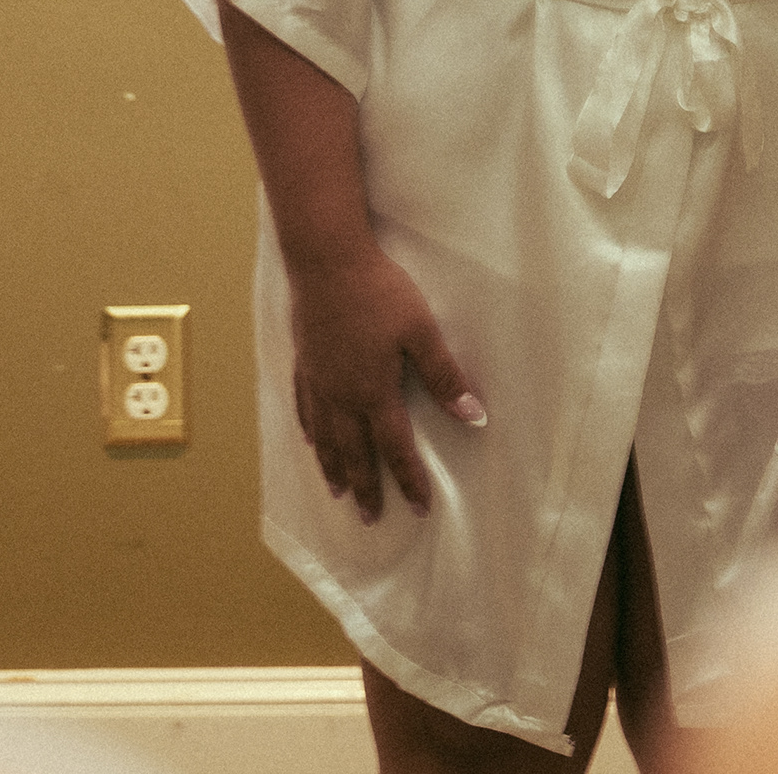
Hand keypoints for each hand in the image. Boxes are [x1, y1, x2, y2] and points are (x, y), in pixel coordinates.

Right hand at [282, 244, 483, 522]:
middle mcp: (343, 395)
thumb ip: (444, 375)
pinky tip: (311, 440)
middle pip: (355, 453)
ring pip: (325, 438)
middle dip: (366, 488)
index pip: (395, 448)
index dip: (409, 480)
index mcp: (375, 391)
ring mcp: (319, 380)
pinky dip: (310, 431)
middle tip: (372, 518)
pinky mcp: (304, 361)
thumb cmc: (379, 291)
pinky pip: (305, 406)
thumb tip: (474, 416)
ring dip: (333, 469)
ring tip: (339, 494)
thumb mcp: (421, 330)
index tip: (419, 508)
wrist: (326, 260)